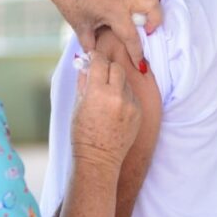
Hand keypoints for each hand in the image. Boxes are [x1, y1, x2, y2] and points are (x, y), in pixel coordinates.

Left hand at [37, 0, 161, 67]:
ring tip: (149, 9)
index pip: (132, 36)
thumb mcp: (80, 26)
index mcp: (113, 11)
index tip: (140, 64)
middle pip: (152, 8)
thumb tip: (94, 58)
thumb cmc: (69, 0)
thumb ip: (89, 45)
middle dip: (155, 22)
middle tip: (146, 30)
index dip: (137, 53)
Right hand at [71, 51, 140, 169]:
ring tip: (107, 97)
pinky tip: (115, 108)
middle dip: (107, 68)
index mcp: (97, 92)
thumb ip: (83, 82)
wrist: (99, 158)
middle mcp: (116, 96)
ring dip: (116, 82)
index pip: (99, 62)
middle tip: (100, 75)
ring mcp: (130, 104)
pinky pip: (132, 95)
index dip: (95, 58)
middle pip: (116, 68)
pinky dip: (124, 96)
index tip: (92, 59)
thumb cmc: (83, 133)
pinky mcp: (138, 112)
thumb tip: (85, 64)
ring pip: (125, 81)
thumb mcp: (78, 105)